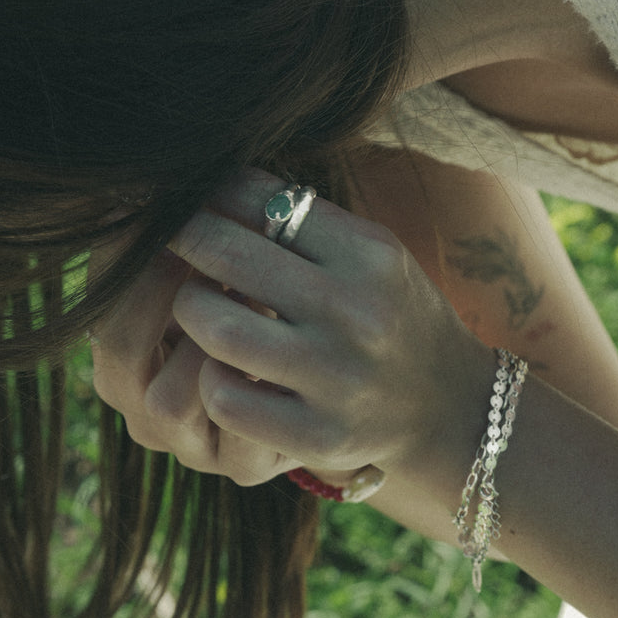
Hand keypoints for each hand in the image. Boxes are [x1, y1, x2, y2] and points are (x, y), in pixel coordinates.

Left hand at [94, 170, 490, 491]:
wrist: (450, 407)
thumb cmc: (391, 315)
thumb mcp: (371, 256)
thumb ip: (304, 222)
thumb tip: (212, 181)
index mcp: (370, 255)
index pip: (261, 199)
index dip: (208, 193)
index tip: (187, 198)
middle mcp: (356, 313)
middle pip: (224, 254)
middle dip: (181, 240)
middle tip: (168, 242)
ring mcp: (338, 379)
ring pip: (214, 328)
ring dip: (188, 311)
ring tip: (193, 308)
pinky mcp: (319, 435)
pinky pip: (225, 398)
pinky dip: (209, 379)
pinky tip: (219, 369)